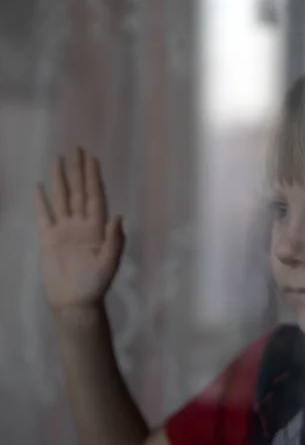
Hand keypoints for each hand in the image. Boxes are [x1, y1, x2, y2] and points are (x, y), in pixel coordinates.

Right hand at [35, 147, 123, 312]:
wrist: (75, 302)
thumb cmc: (96, 284)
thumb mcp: (109, 263)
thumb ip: (115, 240)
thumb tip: (119, 215)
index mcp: (97, 228)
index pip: (95, 196)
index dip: (94, 178)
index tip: (93, 159)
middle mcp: (81, 224)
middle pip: (78, 191)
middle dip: (78, 170)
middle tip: (77, 149)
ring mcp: (64, 230)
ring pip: (61, 198)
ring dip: (60, 179)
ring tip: (59, 159)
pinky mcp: (49, 239)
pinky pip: (44, 215)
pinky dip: (41, 201)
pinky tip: (39, 186)